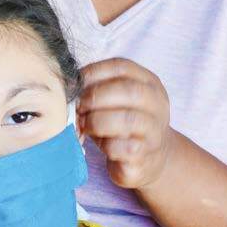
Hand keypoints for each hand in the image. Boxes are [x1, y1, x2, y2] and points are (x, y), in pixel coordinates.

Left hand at [77, 58, 170, 188]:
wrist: (149, 159)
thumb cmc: (123, 124)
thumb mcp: (115, 101)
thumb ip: (98, 89)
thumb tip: (69, 88)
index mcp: (149, 83)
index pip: (122, 66)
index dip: (94, 72)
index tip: (75, 83)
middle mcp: (157, 104)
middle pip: (128, 90)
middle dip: (95, 96)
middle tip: (78, 106)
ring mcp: (154, 131)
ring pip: (126, 120)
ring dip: (96, 121)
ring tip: (84, 125)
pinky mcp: (144, 155)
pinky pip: (120, 147)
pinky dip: (104, 145)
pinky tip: (100, 144)